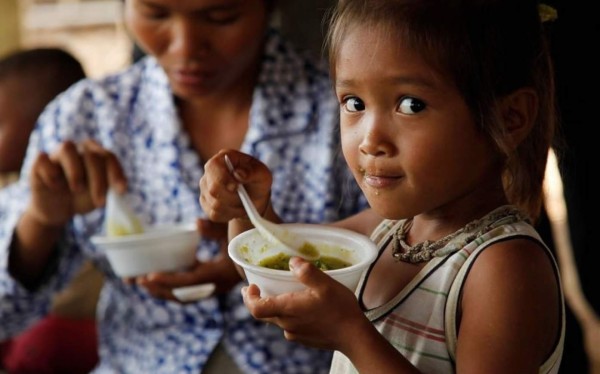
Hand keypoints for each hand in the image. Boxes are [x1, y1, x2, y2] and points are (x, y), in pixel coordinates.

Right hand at [27, 139, 125, 226]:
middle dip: (99, 181)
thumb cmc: (83, 198)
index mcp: (96, 154)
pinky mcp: (39, 164)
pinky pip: (42, 159)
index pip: (109, 157)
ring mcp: (57, 154)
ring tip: (77, 189)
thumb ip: (109, 188)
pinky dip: (50, 173)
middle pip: (91, 156)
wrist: (59, 210)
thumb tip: (119, 189)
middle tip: (100, 203)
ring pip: (66, 147)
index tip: (121, 191)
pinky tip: (54, 186)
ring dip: (75, 171)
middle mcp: (78, 150)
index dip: (116, 173)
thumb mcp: (100, 195)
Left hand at [131, 219, 242, 300]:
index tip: (149, 276)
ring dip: (160, 289)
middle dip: (157, 289)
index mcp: (217, 275)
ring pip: (181, 294)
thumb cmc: (248, 239)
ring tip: (139, 280)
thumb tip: (195, 223)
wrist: (265, 254)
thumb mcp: (231, 232)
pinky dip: (170, 286)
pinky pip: (186, 289)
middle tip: (136, 280)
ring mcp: (211, 287)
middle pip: (180, 295)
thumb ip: (213, 229)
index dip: (168, 280)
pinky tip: (156, 276)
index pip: (188, 282)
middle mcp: (213, 286)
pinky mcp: (209, 284)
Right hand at [200, 149, 271, 222]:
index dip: (222, 178)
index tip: (235, 186)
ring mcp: (205, 187)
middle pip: (212, 189)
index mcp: (223, 158)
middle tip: (244, 200)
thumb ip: (253, 172)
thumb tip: (238, 173)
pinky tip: (236, 210)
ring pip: (214, 204)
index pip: (213, 166)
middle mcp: (210, 171)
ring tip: (243, 205)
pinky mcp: (205, 202)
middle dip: (232, 198)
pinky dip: (228, 215)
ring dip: (233, 208)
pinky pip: (214, 214)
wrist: (254, 198)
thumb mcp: (263, 175)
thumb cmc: (258, 182)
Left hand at [242, 257, 365, 350]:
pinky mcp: (303, 339)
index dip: (249, 297)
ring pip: (277, 319)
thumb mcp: (326, 284)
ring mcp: (295, 334)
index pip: (256, 308)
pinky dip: (288, 315)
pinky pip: (289, 325)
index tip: (251, 286)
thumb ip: (307, 272)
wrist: (354, 337)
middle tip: (260, 287)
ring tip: (284, 293)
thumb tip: (292, 261)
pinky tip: (301, 308)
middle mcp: (287, 324)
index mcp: (288, 309)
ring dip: (275, 307)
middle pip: (263, 314)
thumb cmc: (340, 309)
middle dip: (259, 300)